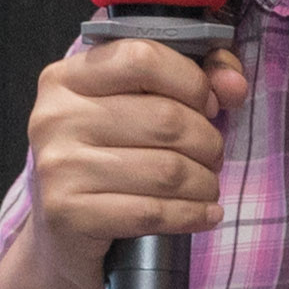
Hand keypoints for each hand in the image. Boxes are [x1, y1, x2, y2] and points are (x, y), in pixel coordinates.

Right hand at [20, 35, 244, 263]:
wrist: (62, 228)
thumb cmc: (107, 158)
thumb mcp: (137, 107)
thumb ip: (192, 81)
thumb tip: (234, 84)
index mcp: (66, 78)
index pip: (143, 59)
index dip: (191, 82)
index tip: (208, 106)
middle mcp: (54, 117)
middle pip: (165, 118)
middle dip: (207, 142)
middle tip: (212, 156)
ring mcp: (57, 166)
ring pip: (166, 169)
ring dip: (204, 183)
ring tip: (207, 187)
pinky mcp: (67, 213)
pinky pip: (151, 211)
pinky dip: (191, 214)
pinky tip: (203, 214)